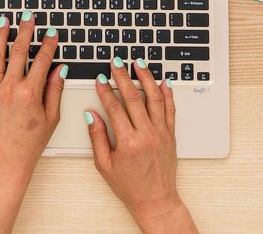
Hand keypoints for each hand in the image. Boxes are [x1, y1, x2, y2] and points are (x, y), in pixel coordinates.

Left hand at [0, 10, 65, 179]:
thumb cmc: (30, 142)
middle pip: (18, 52)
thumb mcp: (51, 117)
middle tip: (28, 18)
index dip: (48, 44)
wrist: (6, 159)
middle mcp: (10, 89)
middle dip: (25, 31)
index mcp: (30, 93)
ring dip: (1, 37)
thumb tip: (59, 69)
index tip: (52, 34)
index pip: (42, 60)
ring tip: (4, 22)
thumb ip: (55, 90)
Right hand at [85, 58, 198, 233]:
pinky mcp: (171, 135)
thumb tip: (91, 115)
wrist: (155, 200)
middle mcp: (147, 135)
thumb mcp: (104, 165)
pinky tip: (163, 81)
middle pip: (134, 97)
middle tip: (116, 62)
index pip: (115, 108)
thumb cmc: (129, 186)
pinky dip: (168, 93)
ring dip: (146, 78)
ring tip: (139, 63)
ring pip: (155, 98)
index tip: (100, 79)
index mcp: (128, 143)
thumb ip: (97, 138)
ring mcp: (161, 133)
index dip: (105, 91)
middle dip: (123, 76)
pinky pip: (171, 109)